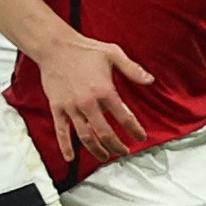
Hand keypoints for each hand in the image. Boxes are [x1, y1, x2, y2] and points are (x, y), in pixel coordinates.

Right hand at [34, 31, 154, 165]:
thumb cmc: (84, 50)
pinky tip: (71, 158)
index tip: (141, 137)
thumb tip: (150, 80)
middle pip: (105, 133)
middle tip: (124, 151)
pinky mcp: (57, 108)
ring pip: (86, 136)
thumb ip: (132, 69)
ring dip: (97, 150)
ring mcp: (71, 107)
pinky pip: (61, 131)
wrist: (55, 47)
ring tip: (105, 156)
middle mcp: (88, 102)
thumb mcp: (113, 53)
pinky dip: (66, 146)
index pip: (124, 117)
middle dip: (117, 146)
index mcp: (104, 90)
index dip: (135, 130)